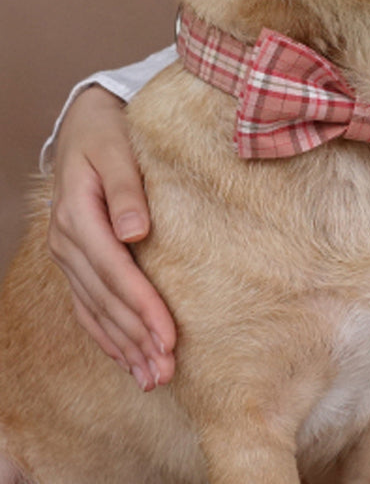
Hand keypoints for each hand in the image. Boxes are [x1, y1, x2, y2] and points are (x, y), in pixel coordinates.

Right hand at [48, 86, 175, 390]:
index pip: (115, 272)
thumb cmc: (109, 135)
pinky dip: (107, 336)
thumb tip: (137, 233)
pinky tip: (127, 359)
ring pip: (96, 311)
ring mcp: (68, 256)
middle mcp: (67, 243)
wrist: (84, 125)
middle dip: (137, 338)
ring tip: (154, 377)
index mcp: (78, 217)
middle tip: (167, 371)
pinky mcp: (76, 262)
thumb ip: (128, 190)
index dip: (142, 306)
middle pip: (105, 300)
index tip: (169, 336)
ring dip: (125, 347)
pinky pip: (88, 307)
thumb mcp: (118, 151)